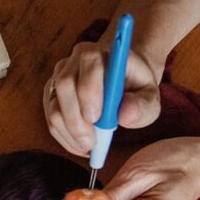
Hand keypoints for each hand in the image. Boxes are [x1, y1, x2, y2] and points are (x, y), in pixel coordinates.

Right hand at [44, 39, 162, 155]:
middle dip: (75, 119)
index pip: (88, 62)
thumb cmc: (135, 88)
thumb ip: (143, 105)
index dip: (89, 90)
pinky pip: (50, 119)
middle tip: (91, 143)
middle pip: (64, 85)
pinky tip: (81, 145)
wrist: (121, 83)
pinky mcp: (50, 96)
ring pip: (53, 107)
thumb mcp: (149, 96)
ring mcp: (57, 79)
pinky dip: (65, 137)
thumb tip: (126, 116)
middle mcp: (72, 61)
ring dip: (70, 133)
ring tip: (89, 146)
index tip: (96, 118)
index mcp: (98, 53)